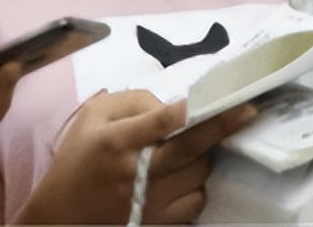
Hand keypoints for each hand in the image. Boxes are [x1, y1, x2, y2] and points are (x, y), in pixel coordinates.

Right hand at [16, 90, 255, 224]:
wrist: (64, 213)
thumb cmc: (78, 157)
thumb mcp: (91, 116)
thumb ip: (130, 101)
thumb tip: (169, 104)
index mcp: (118, 141)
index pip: (160, 123)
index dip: (190, 111)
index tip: (220, 98)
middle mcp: (138, 171)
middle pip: (190, 149)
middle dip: (222, 128)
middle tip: (248, 111)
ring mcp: (151, 200)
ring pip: (199, 173)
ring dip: (205, 155)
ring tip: (198, 146)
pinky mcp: (160, 220)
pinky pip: (196, 200)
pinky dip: (198, 184)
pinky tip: (187, 174)